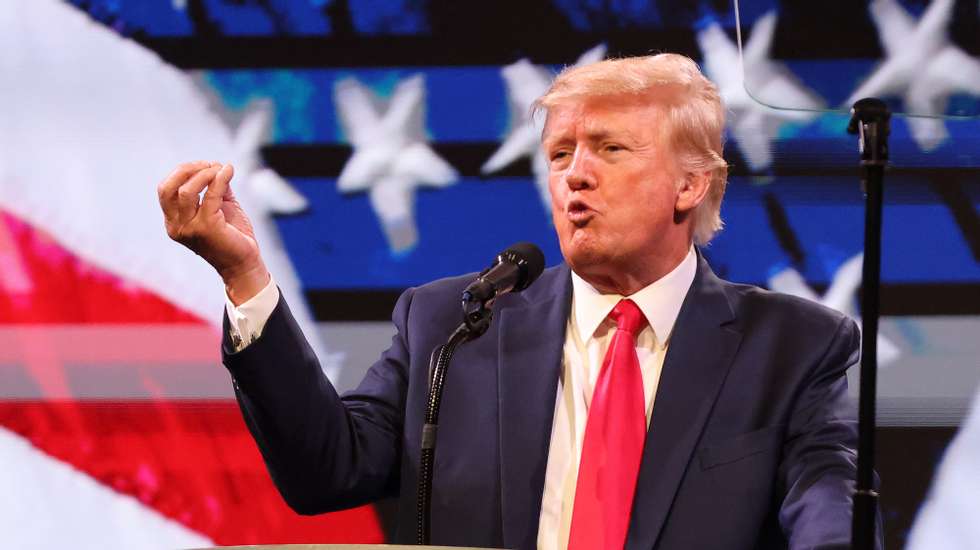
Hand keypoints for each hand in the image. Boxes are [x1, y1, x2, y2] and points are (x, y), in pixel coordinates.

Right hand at [158, 161, 269, 304]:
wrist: (244, 263)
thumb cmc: (232, 237)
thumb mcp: (219, 207)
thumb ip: (214, 187)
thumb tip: (217, 166)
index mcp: (174, 222)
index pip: (165, 189)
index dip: (182, 172)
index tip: (205, 165)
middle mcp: (176, 226)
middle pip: (168, 187)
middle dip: (188, 169)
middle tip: (210, 165)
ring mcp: (189, 228)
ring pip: (186, 190)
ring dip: (205, 173)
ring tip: (221, 169)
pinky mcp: (207, 227)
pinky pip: (211, 195)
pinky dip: (220, 178)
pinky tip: (229, 171)